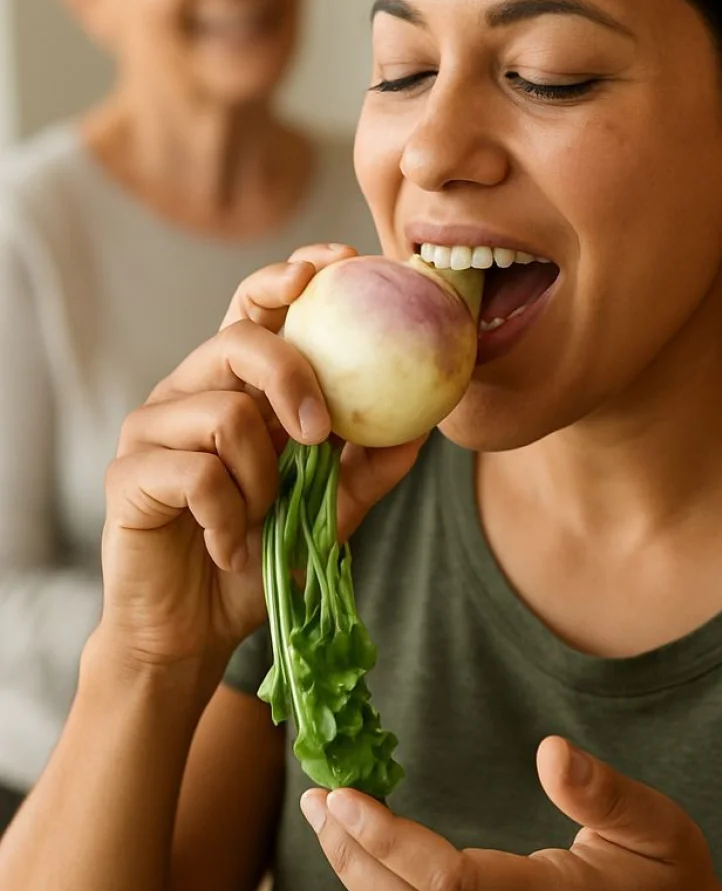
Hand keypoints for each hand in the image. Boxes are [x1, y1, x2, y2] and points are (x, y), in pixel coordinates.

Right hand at [98, 243, 421, 676]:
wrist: (198, 628)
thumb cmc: (263, 554)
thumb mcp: (334, 506)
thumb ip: (371, 463)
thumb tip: (426, 422)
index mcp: (238, 386)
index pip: (258, 307)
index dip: (291, 275)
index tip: (341, 262)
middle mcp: (191, 392)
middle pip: (238, 339)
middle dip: (290, 375)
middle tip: (319, 432)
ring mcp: (153, 429)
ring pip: (223, 412)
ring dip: (263, 478)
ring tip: (263, 518)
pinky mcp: (127, 474)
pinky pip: (195, 472)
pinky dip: (229, 516)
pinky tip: (230, 546)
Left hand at [301, 736, 721, 890]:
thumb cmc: (670, 880)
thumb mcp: (659, 825)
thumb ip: (604, 794)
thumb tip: (551, 748)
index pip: (449, 881)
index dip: (387, 840)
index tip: (344, 794)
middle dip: (352, 857)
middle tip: (317, 798)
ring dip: (358, 877)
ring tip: (328, 819)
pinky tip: (369, 856)